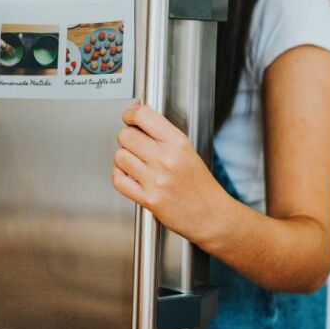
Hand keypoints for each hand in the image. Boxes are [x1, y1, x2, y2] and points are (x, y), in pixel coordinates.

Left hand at [112, 103, 227, 243]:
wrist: (211, 215)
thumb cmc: (201, 185)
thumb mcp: (188, 150)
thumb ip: (163, 135)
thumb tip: (138, 118)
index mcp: (177, 143)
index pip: (143, 116)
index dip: (130, 113)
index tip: (130, 116)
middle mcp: (165, 159)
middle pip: (126, 135)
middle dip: (127, 137)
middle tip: (135, 143)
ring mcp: (155, 179)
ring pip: (120, 156)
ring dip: (124, 158)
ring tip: (135, 162)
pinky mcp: (148, 199)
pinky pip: (119, 180)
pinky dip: (119, 176)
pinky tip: (129, 175)